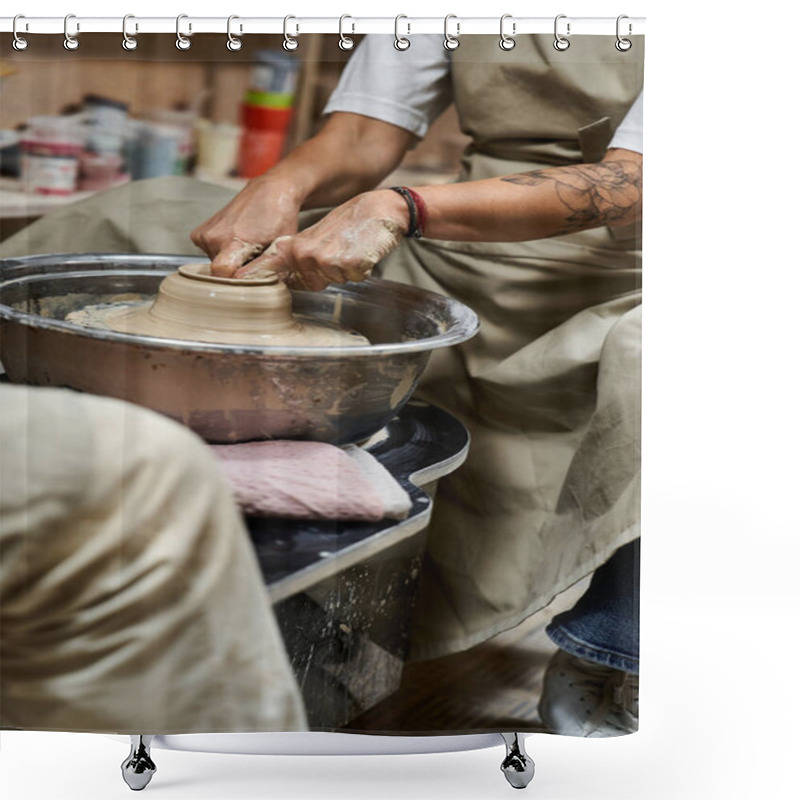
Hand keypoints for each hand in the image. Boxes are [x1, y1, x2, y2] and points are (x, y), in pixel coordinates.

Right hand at [190, 176, 301, 276]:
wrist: (270, 192)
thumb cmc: (280, 218)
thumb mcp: (282, 248)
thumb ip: (270, 270)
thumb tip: (262, 292)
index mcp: (233, 241)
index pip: (222, 274)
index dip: (235, 282)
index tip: (247, 279)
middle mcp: (214, 237)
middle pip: (220, 273)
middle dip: (236, 271)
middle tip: (253, 258)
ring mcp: (204, 234)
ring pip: (214, 264)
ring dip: (230, 261)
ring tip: (246, 247)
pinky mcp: (199, 233)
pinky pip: (209, 254)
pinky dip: (221, 252)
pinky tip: (235, 242)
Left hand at [234, 191, 408, 290]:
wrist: (379, 210)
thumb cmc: (349, 222)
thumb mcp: (315, 235)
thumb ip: (298, 255)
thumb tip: (280, 277)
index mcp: (295, 247)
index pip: (275, 271)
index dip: (264, 277)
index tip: (245, 280)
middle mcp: (306, 254)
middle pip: (313, 284)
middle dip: (328, 274)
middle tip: (339, 252)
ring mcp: (326, 260)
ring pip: (335, 282)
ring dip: (345, 272)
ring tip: (351, 249)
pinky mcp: (348, 265)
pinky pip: (354, 279)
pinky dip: (360, 270)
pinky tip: (362, 252)